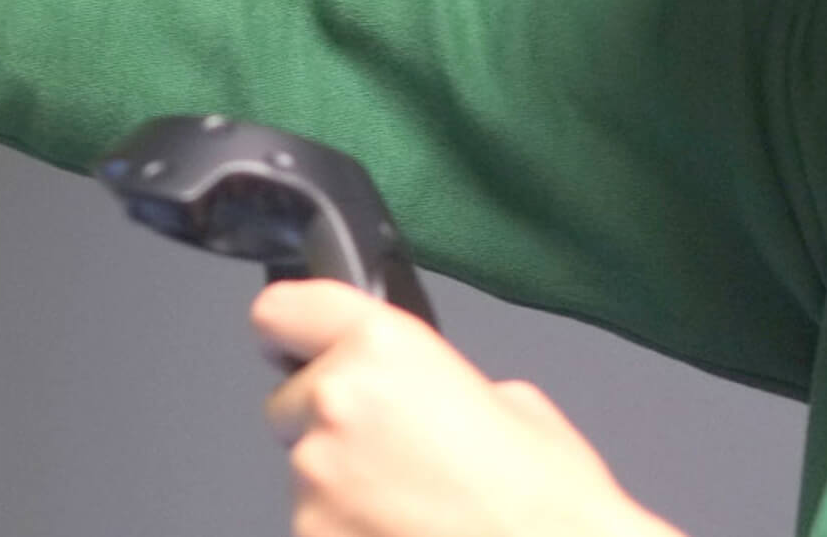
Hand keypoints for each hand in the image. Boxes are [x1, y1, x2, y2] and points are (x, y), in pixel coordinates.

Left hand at [255, 281, 682, 536]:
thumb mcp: (509, 401)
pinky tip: (403, 529)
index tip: (292, 345)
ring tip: (412, 501)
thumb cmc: (545, 499)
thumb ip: (438, 381)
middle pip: (292, 402)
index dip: (289, 331)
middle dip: (329, 423)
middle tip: (393, 453)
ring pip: (305, 470)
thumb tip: (419, 398)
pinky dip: (347, 527)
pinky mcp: (311, 536)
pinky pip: (317, 521)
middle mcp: (336, 404)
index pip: (281, 312)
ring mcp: (317, 479)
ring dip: (342, 482)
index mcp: (382, 348)